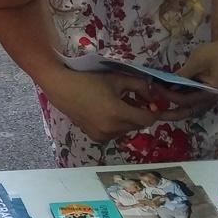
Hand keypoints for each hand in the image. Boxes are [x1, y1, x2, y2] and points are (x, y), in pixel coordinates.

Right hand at [38, 69, 165, 142]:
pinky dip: (117, 125)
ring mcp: (103, 135)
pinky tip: (108, 113)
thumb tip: (154, 96)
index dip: (154, 112)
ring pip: (127, 129)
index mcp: (117, 113)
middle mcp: (111, 128)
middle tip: (135, 100)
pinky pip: (115, 133)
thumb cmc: (90, 80)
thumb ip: (140, 86)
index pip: (147, 119)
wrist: (63, 89)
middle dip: (140, 114)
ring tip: (119, 105)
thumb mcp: (118, 79)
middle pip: (138, 125)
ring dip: (128, 120)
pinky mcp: (96, 138)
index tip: (152, 104)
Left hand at [159, 37, 217, 117]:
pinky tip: (166, 95)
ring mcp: (206, 97)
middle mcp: (209, 99)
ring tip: (157, 106)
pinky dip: (178, 99)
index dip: (168, 95)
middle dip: (170, 114)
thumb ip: (183, 75)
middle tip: (155, 114)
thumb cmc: (215, 53)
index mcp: (211, 93)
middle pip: (187, 111)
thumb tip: (168, 84)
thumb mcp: (197, 61)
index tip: (155, 88)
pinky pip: (189, 100)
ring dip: (173, 107)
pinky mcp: (202, 92)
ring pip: (188, 108)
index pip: (186, 100)